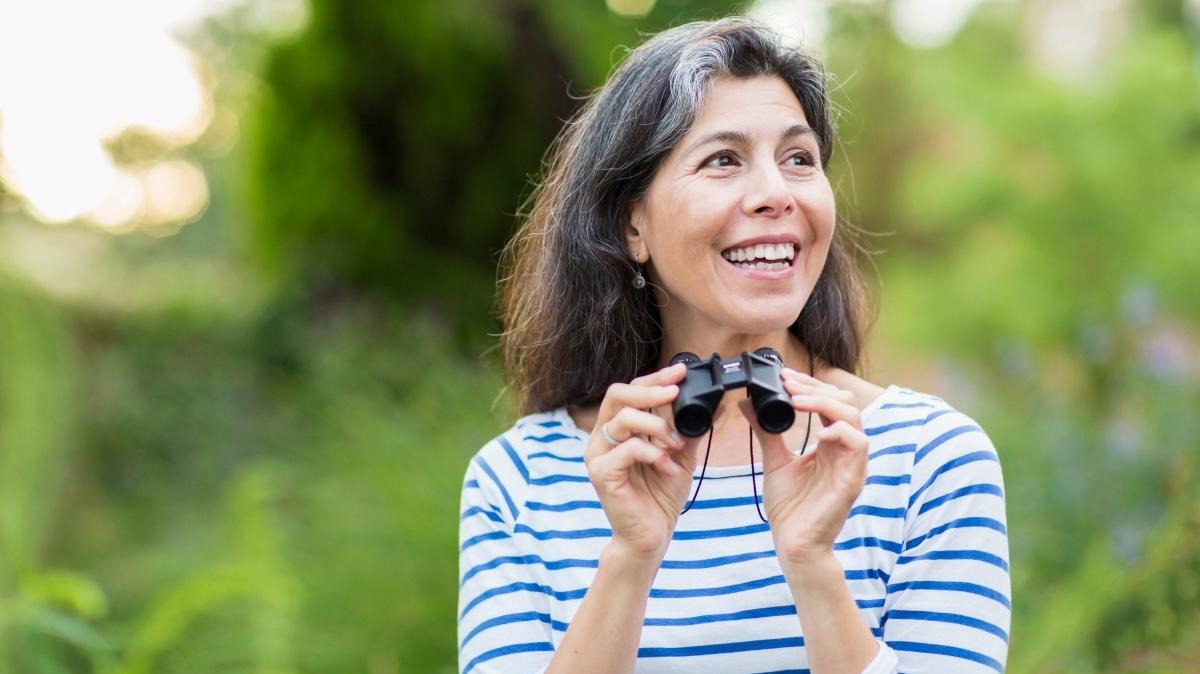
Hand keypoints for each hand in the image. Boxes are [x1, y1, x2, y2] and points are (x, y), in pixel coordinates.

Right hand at [584, 363, 703, 560]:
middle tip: (675, 393)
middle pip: (618, 394)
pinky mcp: (601, 474)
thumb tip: (715, 404)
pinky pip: (627, 449)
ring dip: (657, 428)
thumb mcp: (680, 455)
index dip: (655, 378)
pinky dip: (653, 454)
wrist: (650, 535)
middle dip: (650, 391)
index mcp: (617, 428)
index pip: (630, 390)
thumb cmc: (660, 495)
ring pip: (623, 419)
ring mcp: (597, 455)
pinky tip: (668, 468)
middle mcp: (601, 437)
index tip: (681, 371)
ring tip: (676, 445)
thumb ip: (691, 429)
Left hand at [738, 368, 868, 563]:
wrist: (793, 544)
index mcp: (829, 444)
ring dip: (825, 403)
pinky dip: (840, 431)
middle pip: (845, 403)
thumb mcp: (775, 460)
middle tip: (788, 385)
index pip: (829, 402)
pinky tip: (818, 431)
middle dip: (816, 389)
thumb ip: (766, 431)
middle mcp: (843, 450)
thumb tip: (747, 402)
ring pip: (854, 417)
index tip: (784, 377)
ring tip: (797, 401)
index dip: (810, 386)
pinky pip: (859, 445)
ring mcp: (851, 464)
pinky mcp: (853, 479)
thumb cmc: (790, 508)